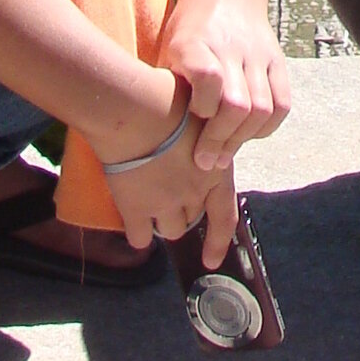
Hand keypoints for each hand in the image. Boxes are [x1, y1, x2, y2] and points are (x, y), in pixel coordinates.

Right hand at [99, 75, 217, 249]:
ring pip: (170, 231)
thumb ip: (206, 137)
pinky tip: (134, 217)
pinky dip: (138, 232)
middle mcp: (193, 194)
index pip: (225, 216)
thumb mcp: (203, 116)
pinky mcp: (135, 209)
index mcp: (216, 171)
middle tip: (172, 191)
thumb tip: (204, 139)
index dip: (220, 242)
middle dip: (185, 209)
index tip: (212, 261)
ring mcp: (165, 204)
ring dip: (163, 220)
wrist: (134, 107)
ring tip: (152, 199)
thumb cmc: (169, 99)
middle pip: (192, 219)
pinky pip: (140, 237)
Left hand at [160, 0, 293, 176]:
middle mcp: (229, 46)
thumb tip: (155, 141)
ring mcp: (257, 53)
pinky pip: (281, 103)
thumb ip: (168, 88)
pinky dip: (266, 127)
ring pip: (262, 108)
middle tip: (205, 161)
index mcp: (194, 42)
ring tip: (223, 154)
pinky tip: (247, 133)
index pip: (207, 76)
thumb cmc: (187, 33)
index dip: (202, 106)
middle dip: (220, 140)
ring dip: (242, 138)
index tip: (192, 119)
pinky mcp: (277, 59)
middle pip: (237, 103)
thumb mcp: (167, 50)